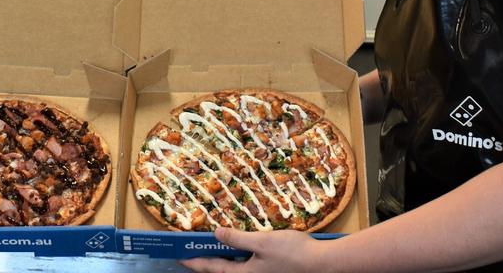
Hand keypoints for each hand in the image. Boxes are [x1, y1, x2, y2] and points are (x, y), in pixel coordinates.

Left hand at [181, 228, 334, 272]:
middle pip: (221, 272)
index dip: (195, 261)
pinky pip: (246, 267)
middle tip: (191, 255)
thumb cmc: (293, 253)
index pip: (212, 269)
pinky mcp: (271, 272)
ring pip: (234, 270)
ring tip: (210, 252)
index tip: (180, 257)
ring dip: (221, 261)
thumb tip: (216, 234)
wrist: (323, 264)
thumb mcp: (262, 242)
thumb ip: (238, 239)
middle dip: (205, 264)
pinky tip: (238, 250)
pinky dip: (237, 259)